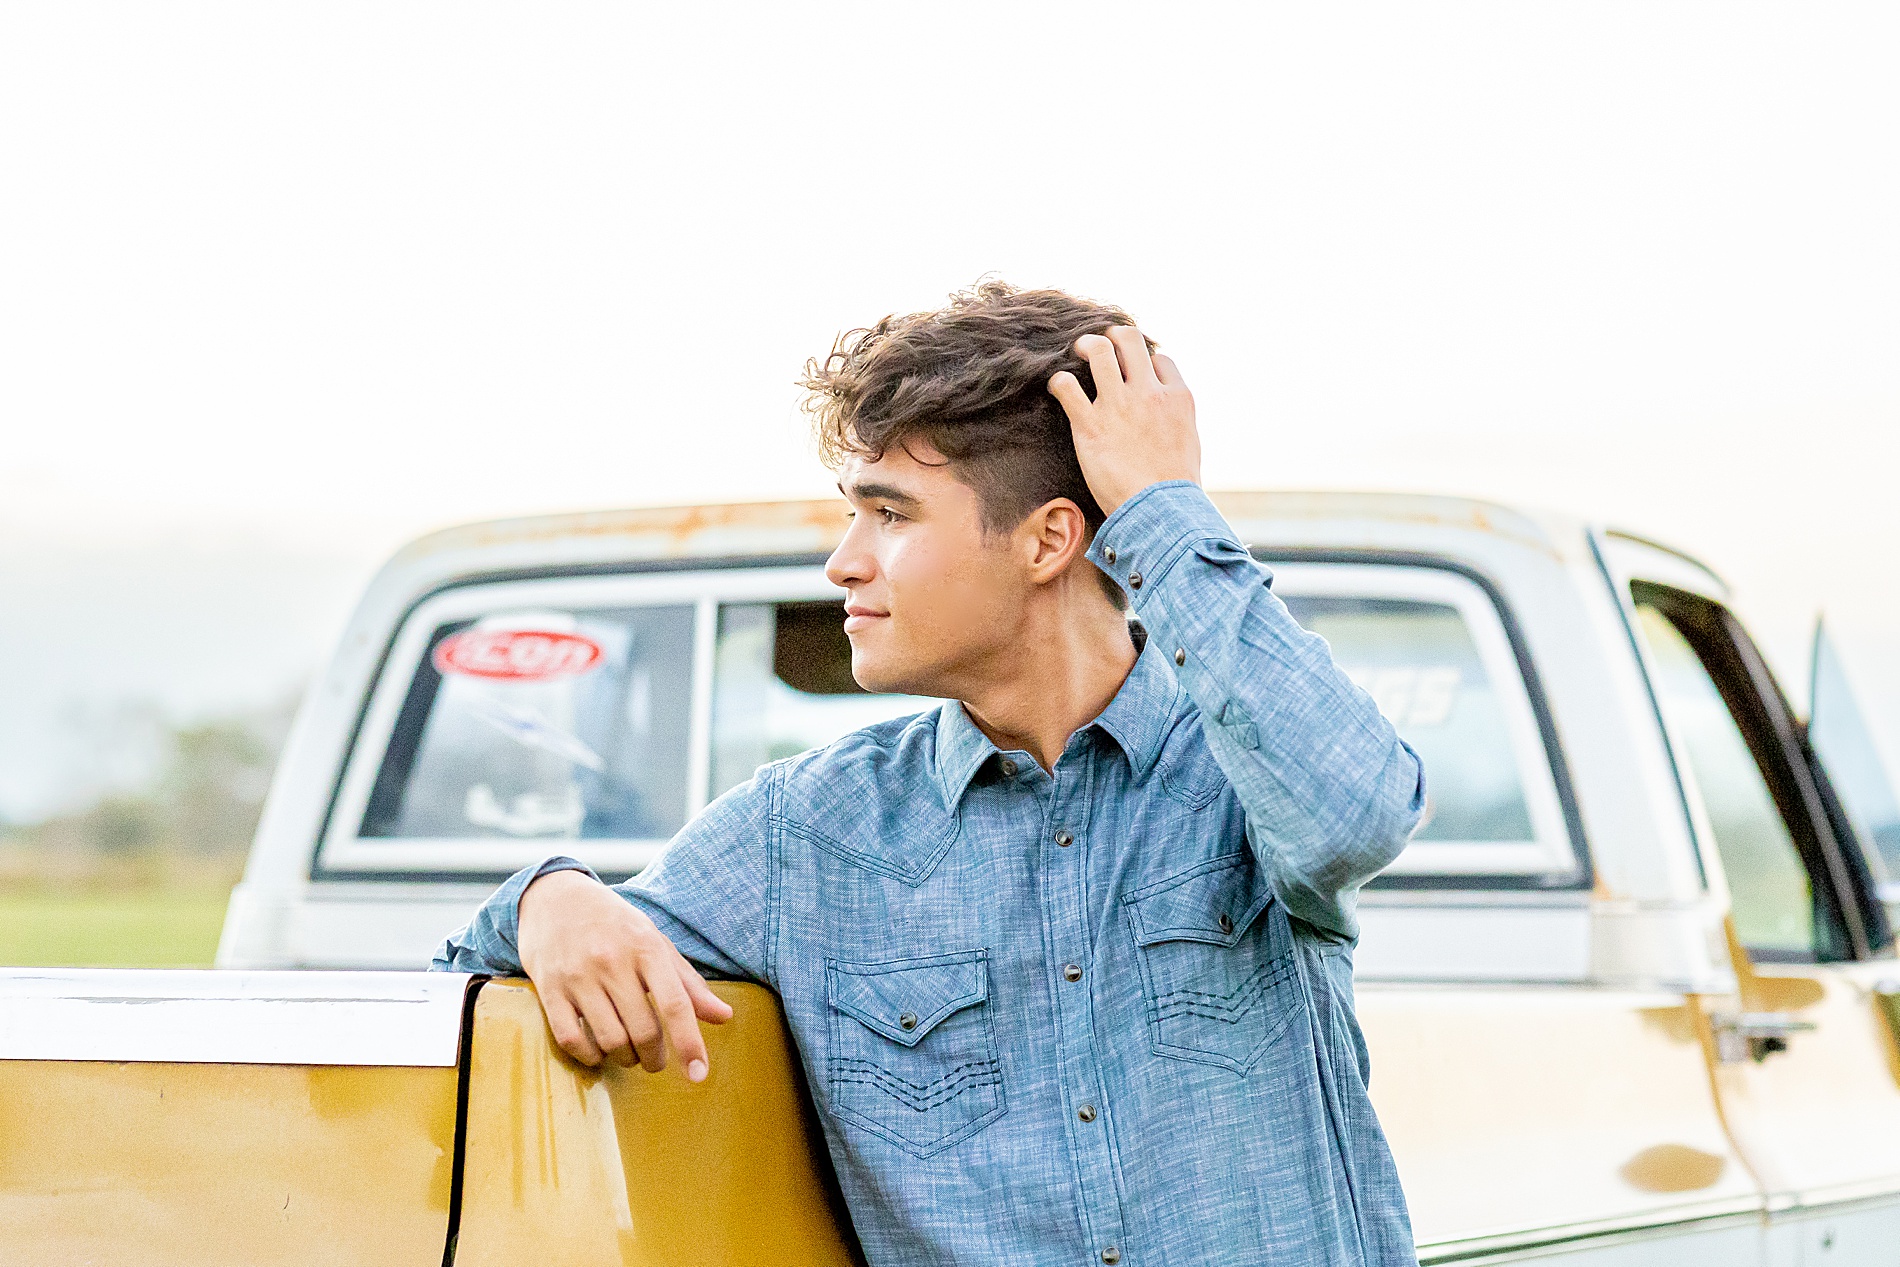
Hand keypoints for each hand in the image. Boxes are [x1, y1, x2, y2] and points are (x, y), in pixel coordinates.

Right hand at [516, 868, 733, 1077]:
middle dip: (655, 1057)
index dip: (690, 1044)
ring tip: (630, 1054)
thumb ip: (688, 983)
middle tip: (656, 1060)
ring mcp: (578, 976)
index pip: (675, 1004)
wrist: (555, 898)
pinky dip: (590, 1056)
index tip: (699, 1074)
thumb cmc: (615, 925)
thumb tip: (724, 1016)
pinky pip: (571, 1039)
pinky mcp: (548, 989)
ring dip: (626, 1059)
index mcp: (646, 948)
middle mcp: (612, 961)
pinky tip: (598, 1052)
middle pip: (644, 1030)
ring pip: (610, 1040)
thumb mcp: (655, 943)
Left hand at [1047, 327, 1199, 517]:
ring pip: (1098, 350)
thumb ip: (1176, 421)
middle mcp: (1149, 393)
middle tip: (1100, 346)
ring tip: (1075, 352)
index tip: (1135, 373)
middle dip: (1112, 336)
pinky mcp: (1090, 424)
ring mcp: (1119, 405)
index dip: (1145, 362)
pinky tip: (1058, 388)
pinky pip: (1066, 385)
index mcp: (1178, 397)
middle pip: (1129, 339)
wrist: (1160, 512)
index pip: (1160, 359)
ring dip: (1084, 346)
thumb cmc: (1175, 488)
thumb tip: (1166, 417)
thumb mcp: (1189, 444)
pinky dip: (1059, 382)